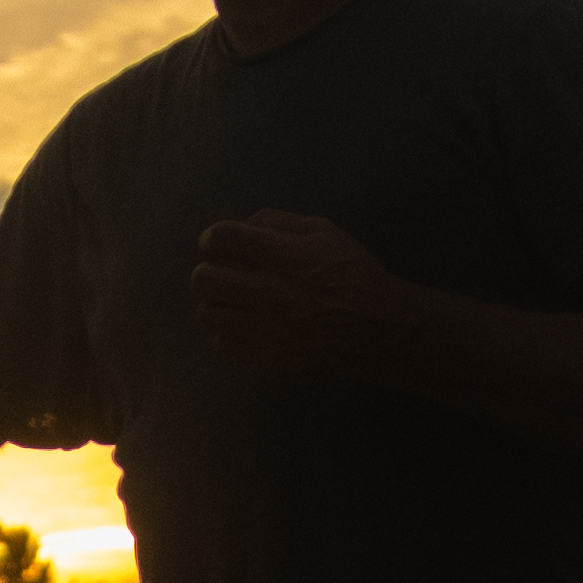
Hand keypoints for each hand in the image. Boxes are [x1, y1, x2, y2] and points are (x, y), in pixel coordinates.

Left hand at [189, 208, 400, 375]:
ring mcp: (267, 331)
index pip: (224, 238)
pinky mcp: (267, 359)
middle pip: (204, 278)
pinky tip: (245, 324)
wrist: (378, 331)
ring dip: (216, 301)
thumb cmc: (351, 274)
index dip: (214, 237)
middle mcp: (272, 294)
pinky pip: (221, 344)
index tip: (220, 242)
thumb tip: (241, 225)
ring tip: (235, 299)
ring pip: (207, 313)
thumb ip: (278, 223)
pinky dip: (227, 331)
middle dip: (209, 269)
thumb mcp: (324, 232)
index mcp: (287, 258)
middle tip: (224, 271)